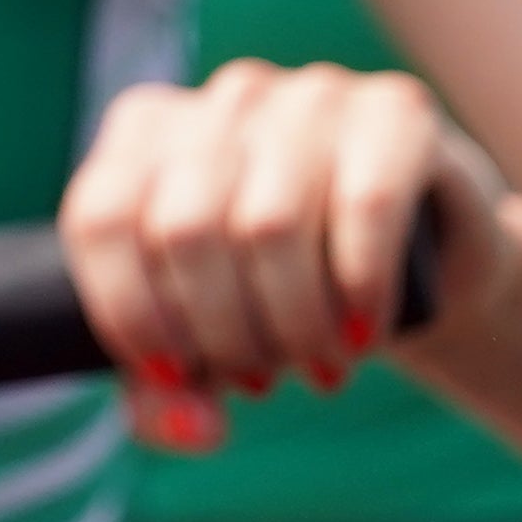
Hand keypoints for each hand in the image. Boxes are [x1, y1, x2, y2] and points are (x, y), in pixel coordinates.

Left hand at [63, 60, 519, 451]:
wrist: (421, 265)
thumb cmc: (282, 298)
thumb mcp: (209, 346)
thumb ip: (166, 396)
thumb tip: (195, 427)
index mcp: (148, 131)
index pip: (100, 217)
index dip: (128, 313)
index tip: (175, 374)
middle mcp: (225, 97)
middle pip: (185, 229)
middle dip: (221, 333)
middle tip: (259, 378)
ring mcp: (311, 94)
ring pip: (268, 223)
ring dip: (293, 324)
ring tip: (316, 362)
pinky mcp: (395, 110)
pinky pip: (364, 201)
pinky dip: (360, 288)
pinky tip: (365, 329)